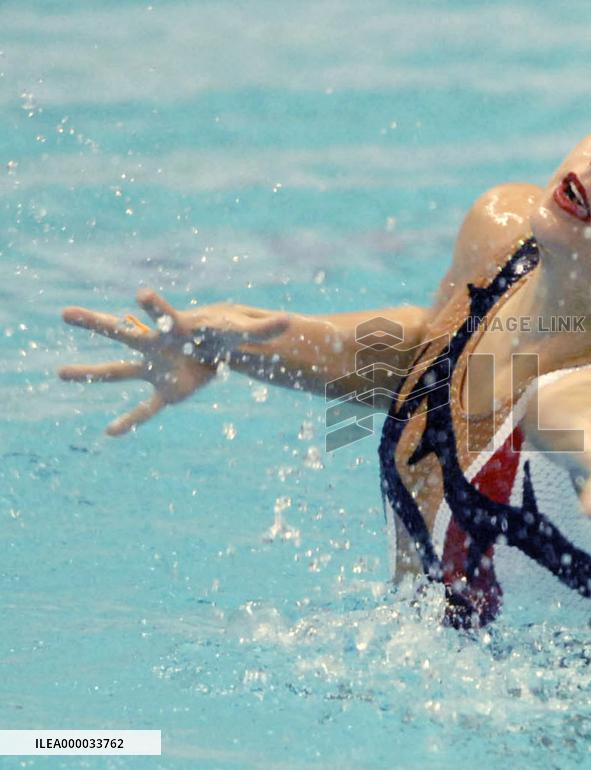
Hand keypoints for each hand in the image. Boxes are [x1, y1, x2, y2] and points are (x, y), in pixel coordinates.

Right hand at [59, 289, 289, 434]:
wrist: (216, 343)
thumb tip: (292, 319)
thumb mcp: (246, 328)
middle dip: (96, 323)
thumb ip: (265, 327)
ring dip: (90, 374)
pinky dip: (131, 421)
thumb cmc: (227, 330)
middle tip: (66, 314)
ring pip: (118, 372)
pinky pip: (145, 409)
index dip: (154, 307)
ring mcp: (156, 368)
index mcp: (177, 327)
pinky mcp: (166, 391)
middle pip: (123, 334)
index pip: (163, 316)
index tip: (140, 295)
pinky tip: (111, 433)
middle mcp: (157, 345)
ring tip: (59, 373)